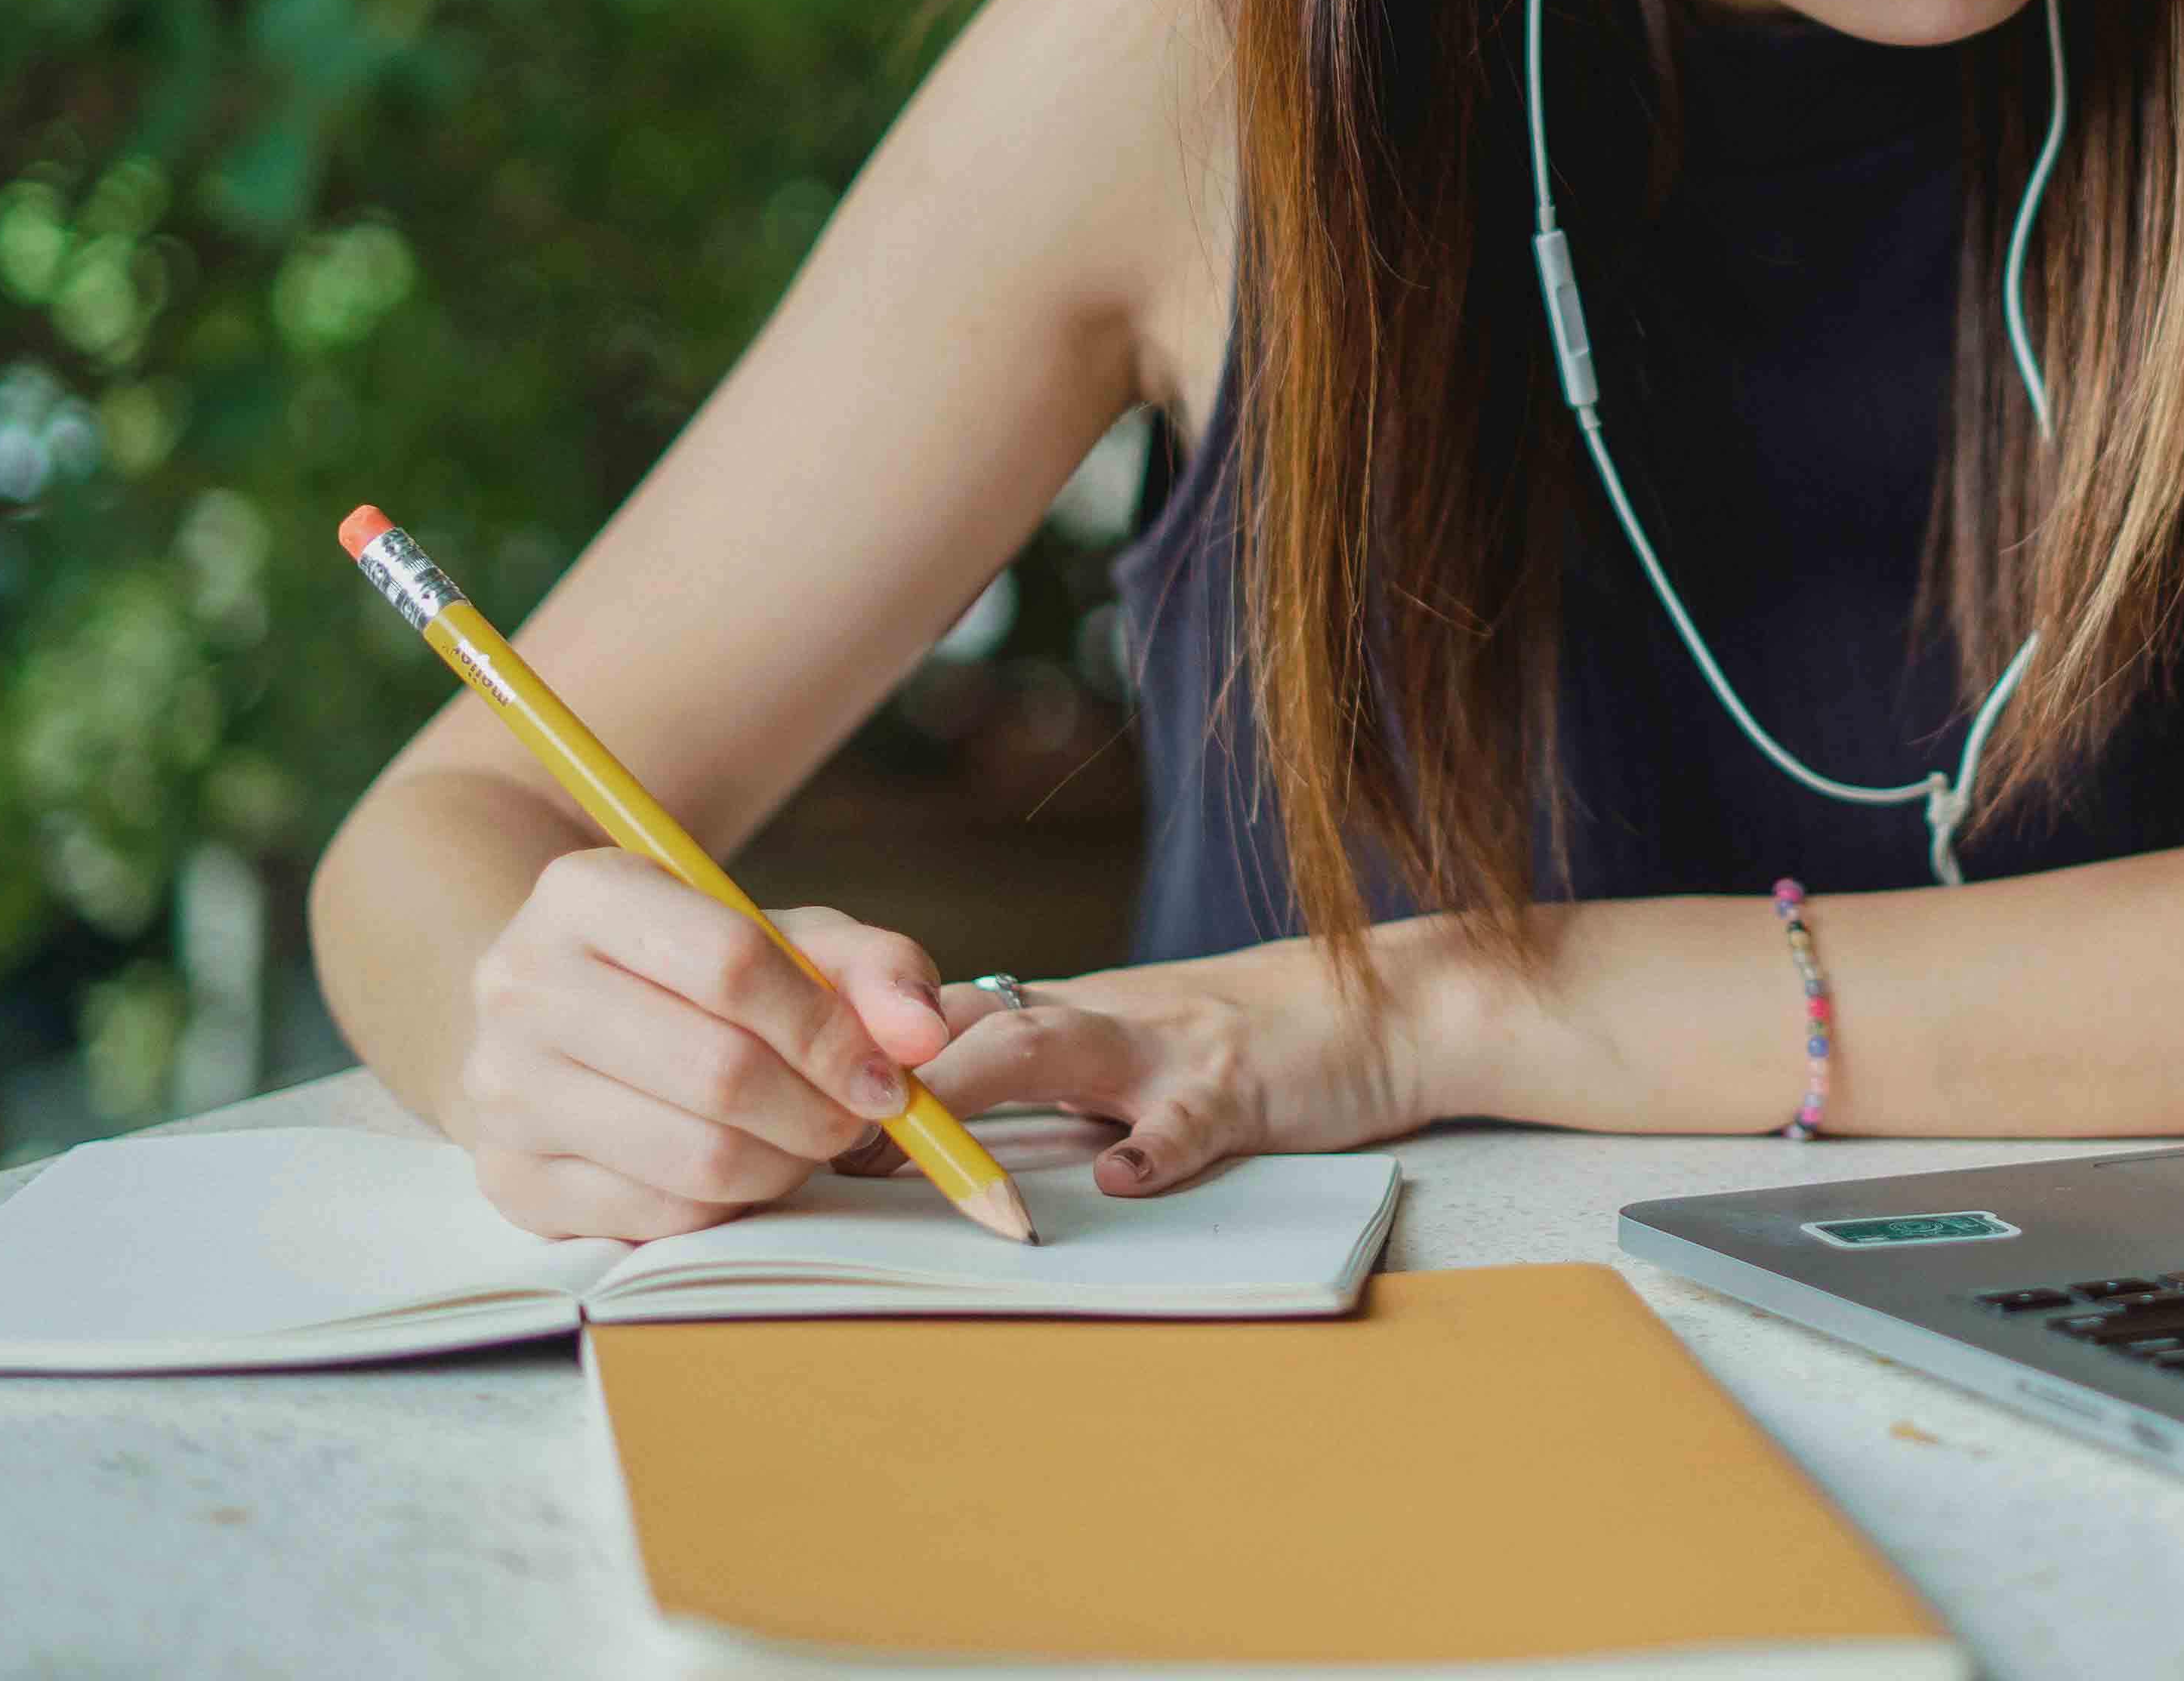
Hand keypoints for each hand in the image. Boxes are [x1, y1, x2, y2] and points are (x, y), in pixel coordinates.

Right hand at [452, 846, 950, 1240]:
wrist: (564, 1018)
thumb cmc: (696, 970)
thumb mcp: (788, 939)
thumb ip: (875, 968)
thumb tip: (922, 1037)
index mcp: (583, 892)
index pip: (731, 963)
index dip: (828, 1029)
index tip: (887, 1072)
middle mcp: (519, 985)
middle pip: (717, 1070)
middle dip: (818, 1109)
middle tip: (858, 1116)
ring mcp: (503, 1090)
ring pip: (694, 1157)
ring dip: (783, 1163)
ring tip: (804, 1137)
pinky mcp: (510, 1181)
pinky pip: (661, 1217)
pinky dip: (729, 1204)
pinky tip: (741, 1165)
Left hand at [839, 928, 1439, 1196]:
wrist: (1395, 1002)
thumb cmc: (1261, 1033)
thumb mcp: (1142, 1037)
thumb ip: (1049, 1065)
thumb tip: (928, 1106)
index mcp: (1078, 1011)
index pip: (950, 1013)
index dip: (868, 1045)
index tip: (788, 1086)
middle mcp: (1109, 1016)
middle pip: (976, 1021)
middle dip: (889, 1067)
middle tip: (813, 1124)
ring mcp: (1174, 1047)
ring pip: (1056, 1047)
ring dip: (977, 1086)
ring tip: (917, 1136)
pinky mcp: (1245, 1087)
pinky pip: (1191, 1120)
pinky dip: (1154, 1149)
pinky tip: (1123, 1180)